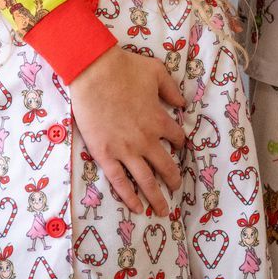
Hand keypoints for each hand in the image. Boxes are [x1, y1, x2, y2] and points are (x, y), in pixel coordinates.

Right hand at [68, 44, 186, 214]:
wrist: (94, 73)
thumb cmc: (125, 69)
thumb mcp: (157, 72)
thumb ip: (172, 89)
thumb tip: (183, 103)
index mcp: (159, 120)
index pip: (177, 138)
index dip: (180, 143)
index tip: (178, 146)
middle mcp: (146, 140)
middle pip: (166, 166)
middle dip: (173, 180)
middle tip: (176, 189)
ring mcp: (126, 150)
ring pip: (146, 180)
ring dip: (156, 197)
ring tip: (163, 210)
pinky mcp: (105, 155)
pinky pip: (120, 182)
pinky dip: (129, 197)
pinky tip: (137, 208)